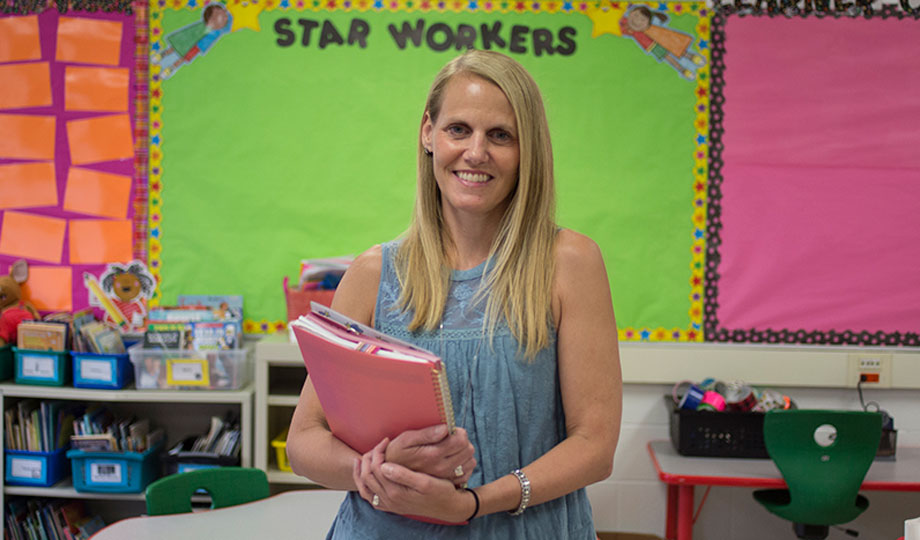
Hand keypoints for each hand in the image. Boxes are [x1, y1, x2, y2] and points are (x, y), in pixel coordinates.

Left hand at [353, 439, 473, 523]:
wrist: (448, 507)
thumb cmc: (441, 491)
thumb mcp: (426, 482)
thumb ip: (403, 474)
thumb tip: (385, 465)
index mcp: (396, 492)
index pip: (376, 468)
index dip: (378, 451)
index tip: (386, 440)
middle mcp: (389, 500)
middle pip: (367, 477)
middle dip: (369, 458)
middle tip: (377, 446)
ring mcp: (389, 505)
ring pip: (365, 489)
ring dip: (361, 473)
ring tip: (364, 458)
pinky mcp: (391, 507)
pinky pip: (370, 497)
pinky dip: (365, 486)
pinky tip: (368, 476)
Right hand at [384, 424, 475, 486]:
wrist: (391, 477)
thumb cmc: (397, 454)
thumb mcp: (406, 439)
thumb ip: (426, 433)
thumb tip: (445, 428)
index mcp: (433, 454)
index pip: (461, 440)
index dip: (459, 432)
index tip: (450, 431)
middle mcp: (442, 468)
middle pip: (468, 450)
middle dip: (462, 441)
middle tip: (451, 439)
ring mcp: (446, 477)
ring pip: (469, 461)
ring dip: (464, 453)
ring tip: (451, 450)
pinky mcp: (448, 484)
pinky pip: (466, 473)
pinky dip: (463, 466)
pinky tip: (453, 461)